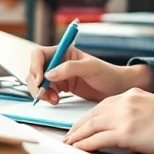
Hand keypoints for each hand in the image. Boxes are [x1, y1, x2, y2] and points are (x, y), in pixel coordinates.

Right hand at [26, 45, 153, 104]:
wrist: (118, 88)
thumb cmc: (108, 74)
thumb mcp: (91, 68)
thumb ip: (70, 68)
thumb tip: (49, 73)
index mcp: (64, 52)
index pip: (39, 54)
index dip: (35, 66)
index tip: (40, 80)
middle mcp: (59, 62)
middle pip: (35, 69)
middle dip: (36, 83)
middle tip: (44, 94)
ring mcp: (59, 75)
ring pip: (38, 82)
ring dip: (41, 92)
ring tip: (54, 100)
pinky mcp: (61, 87)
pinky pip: (46, 91)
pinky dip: (47, 97)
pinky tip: (56, 101)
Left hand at [63, 88, 153, 153]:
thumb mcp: (153, 108)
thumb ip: (136, 112)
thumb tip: (125, 126)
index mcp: (131, 94)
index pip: (103, 105)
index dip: (89, 116)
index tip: (81, 124)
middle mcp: (124, 102)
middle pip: (93, 114)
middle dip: (78, 126)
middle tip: (69, 135)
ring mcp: (124, 117)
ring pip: (91, 125)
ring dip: (77, 135)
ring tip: (68, 143)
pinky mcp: (126, 133)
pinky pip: (98, 139)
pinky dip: (85, 144)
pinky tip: (79, 148)